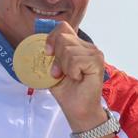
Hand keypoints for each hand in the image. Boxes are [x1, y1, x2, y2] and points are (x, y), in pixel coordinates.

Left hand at [45, 22, 111, 137]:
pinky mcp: (97, 62)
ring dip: (64, 67)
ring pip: (68, 50)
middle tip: (60, 72)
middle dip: (56, 57)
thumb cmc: (67, 91)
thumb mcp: (52, 69)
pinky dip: (72, 71)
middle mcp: (88, 47)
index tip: (47, 53)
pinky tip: (78, 78)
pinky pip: (75, 60)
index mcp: (77, 46)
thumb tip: (39, 45)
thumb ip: (50, 55)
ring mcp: (94, 53)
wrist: (78, 109)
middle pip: (63, 38)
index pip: (63, 27)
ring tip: (70, 76)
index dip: (51, 38)